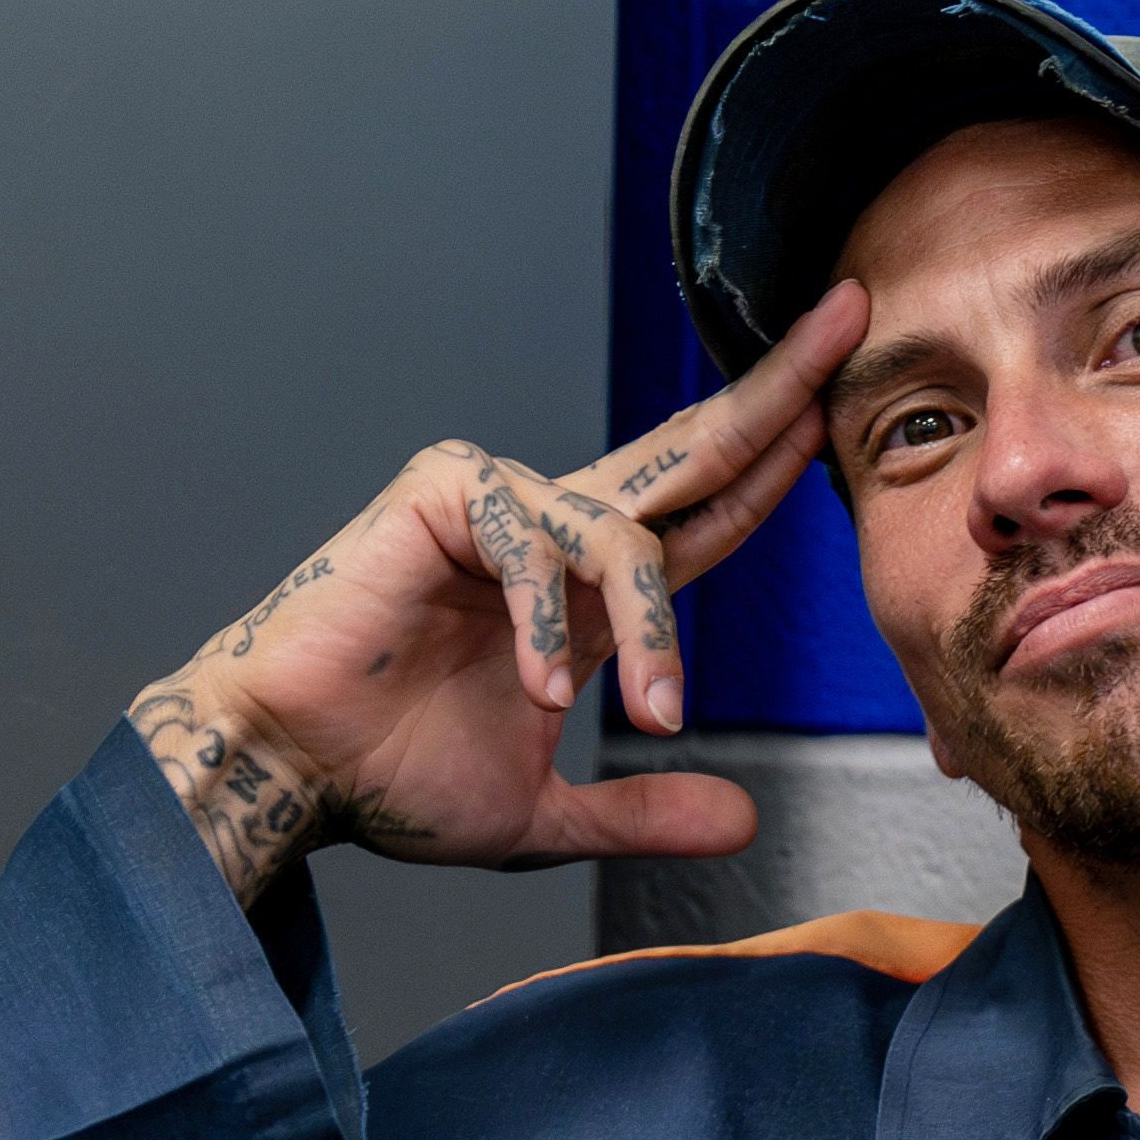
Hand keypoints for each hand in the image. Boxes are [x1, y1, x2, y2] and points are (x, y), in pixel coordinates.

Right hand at [133, 281, 870, 907]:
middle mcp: (555, 528)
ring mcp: (500, 501)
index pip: (709, 515)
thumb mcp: (547, 812)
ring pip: (625, 538)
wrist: (289, 774)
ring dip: (648, 632)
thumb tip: (742, 824)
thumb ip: (643, 813)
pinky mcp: (444, 492)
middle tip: (850, 315)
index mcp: (589, 589)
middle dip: (775, 388)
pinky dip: (546, 623)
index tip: (843, 406)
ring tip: (647, 716)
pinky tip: (536, 688)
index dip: (777, 466)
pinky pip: (535, 546)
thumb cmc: (392, 779)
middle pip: (692, 450)